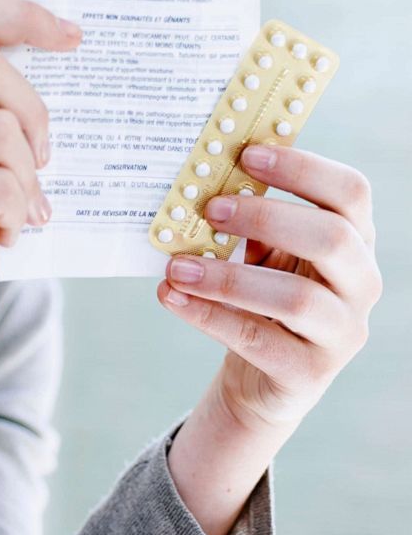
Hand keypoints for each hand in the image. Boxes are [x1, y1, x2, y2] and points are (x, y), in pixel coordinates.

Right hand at [0, 0, 82, 341]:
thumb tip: (57, 36)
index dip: (21, 16)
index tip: (74, 36)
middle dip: (35, 116)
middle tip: (42, 160)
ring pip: (1, 130)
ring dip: (27, 176)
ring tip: (15, 206)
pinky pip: (1, 183)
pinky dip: (19, 212)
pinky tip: (2, 233)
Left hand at [157, 144, 382, 429]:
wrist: (259, 379)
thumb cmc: (261, 298)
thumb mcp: (263, 255)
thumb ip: (248, 222)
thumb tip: (202, 181)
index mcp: (355, 241)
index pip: (351, 193)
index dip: (303, 169)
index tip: (247, 155)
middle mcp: (362, 285)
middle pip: (333, 239)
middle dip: (267, 217)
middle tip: (210, 208)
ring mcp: (342, 332)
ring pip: (297, 299)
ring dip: (228, 277)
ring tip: (177, 265)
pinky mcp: (310, 373)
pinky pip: (258, 339)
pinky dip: (209, 315)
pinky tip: (172, 295)